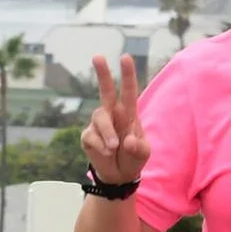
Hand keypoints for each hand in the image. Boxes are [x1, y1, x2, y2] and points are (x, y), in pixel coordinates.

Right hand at [82, 55, 148, 184]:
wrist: (119, 175)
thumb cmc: (133, 158)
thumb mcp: (143, 154)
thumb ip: (139, 148)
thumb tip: (127, 140)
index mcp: (128, 113)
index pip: (129, 91)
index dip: (127, 74)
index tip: (125, 57)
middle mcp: (112, 114)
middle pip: (105, 90)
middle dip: (102, 73)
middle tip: (98, 56)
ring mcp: (98, 124)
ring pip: (99, 118)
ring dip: (108, 133)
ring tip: (114, 148)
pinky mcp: (88, 136)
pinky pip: (92, 136)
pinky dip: (100, 147)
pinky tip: (106, 153)